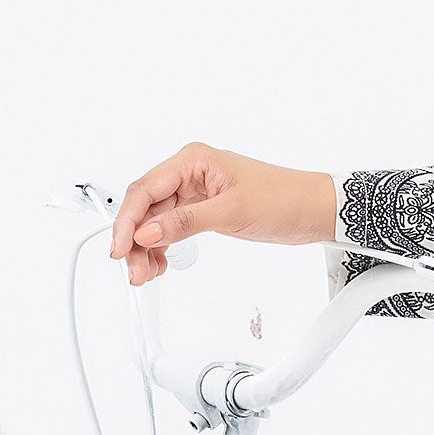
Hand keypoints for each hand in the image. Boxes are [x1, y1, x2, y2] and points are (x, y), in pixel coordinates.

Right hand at [109, 144, 338, 285]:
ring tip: (147, 274)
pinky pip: (172, 227)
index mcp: (193, 160)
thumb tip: (147, 232)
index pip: (146, 189)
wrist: (313, 210)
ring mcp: (195, 191)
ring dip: (148, 247)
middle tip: (134, 270)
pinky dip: (164, 246)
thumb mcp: (231, 212)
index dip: (128, 221)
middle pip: (146, 206)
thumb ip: (185, 222)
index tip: (119, 248)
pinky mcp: (204, 209)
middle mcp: (190, 172)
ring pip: (156, 220)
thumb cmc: (283, 199)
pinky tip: (160, 264)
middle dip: (136, 239)